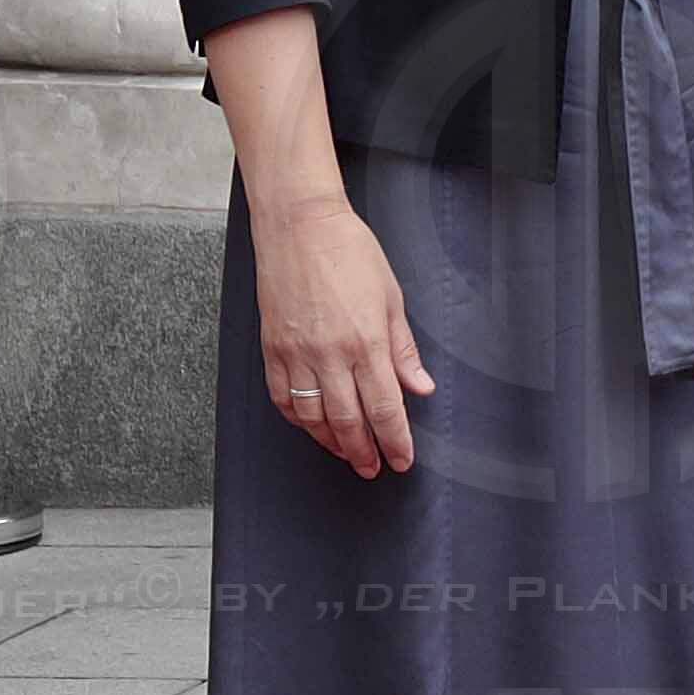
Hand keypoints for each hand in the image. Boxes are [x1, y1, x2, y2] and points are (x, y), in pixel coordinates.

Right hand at [253, 189, 434, 476]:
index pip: (385, 407)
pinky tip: (312, 426)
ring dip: (331, 442)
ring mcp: (296, 352)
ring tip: (347, 453)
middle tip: (374, 468)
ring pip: (312, 417)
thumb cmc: (350, 253)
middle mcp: (330, 353)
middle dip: (364, 452)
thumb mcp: (391, 298)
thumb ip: (404, 349)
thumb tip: (421, 388)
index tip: (402, 460)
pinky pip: (282, 397)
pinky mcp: (272, 348)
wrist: (300, 226)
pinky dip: (298, 419)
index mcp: (366, 341)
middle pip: (348, 421)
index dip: (395, 440)